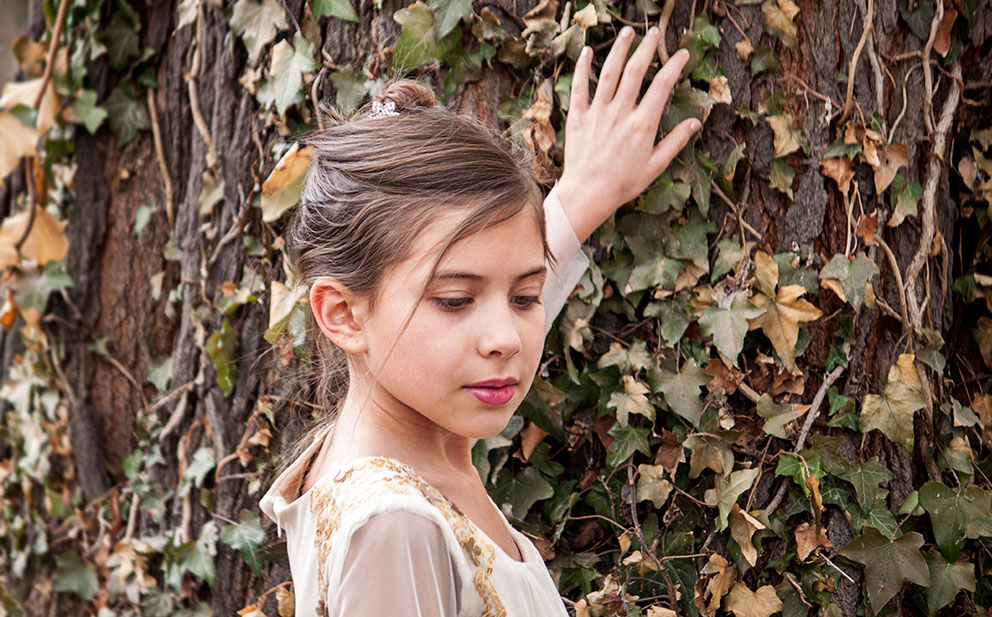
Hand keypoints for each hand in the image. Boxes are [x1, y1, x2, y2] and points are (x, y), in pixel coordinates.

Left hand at [555, 26, 700, 241]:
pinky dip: (583, 67)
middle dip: (647, 48)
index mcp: (643, 124)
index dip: (674, 66)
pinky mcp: (578, 117)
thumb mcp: (655, 166)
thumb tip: (696, 122)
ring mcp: (598, 112)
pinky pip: (580, 87)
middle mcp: (621, 113)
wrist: (588, 194)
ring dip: (619, 49)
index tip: (682, 54)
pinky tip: (587, 51)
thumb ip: (675, 141)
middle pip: (636, 71)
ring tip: (628, 32)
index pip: (662, 86)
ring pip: (609, 72)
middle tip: (655, 33)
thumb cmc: (623, 184)